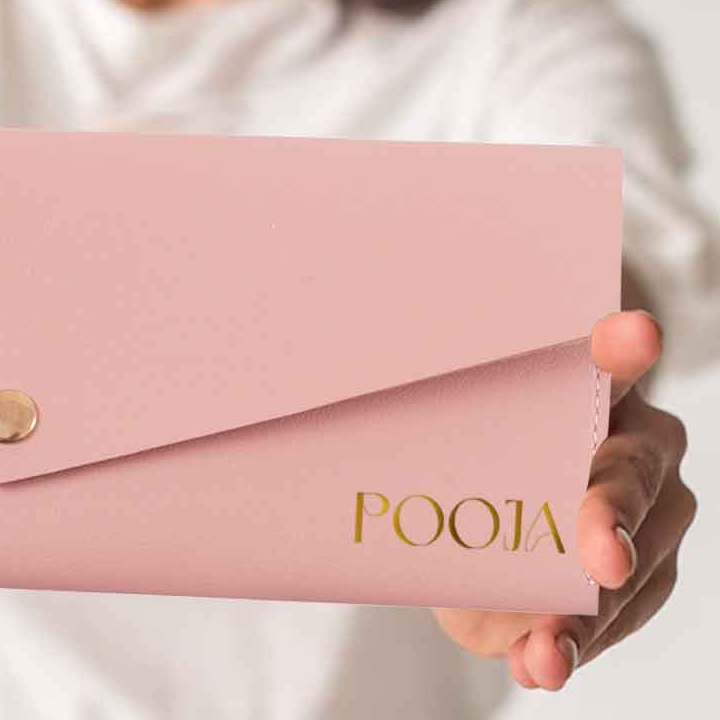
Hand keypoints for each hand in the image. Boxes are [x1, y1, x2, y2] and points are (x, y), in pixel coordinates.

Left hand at [432, 309, 696, 690]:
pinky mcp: (650, 570)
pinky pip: (619, 613)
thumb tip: (341, 412)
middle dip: (610, 513)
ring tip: (549, 648)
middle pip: (630, 470)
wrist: (490, 516)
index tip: (632, 332)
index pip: (607, 357)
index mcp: (582, 380)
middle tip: (599, 554)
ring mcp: (651, 506)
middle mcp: (632, 436)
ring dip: (589, 609)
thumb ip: (413, 431)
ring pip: (635, 557)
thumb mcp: (428, 435)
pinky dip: (574, 642)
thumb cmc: (459, 452)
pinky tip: (543, 661)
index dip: (619, 348)